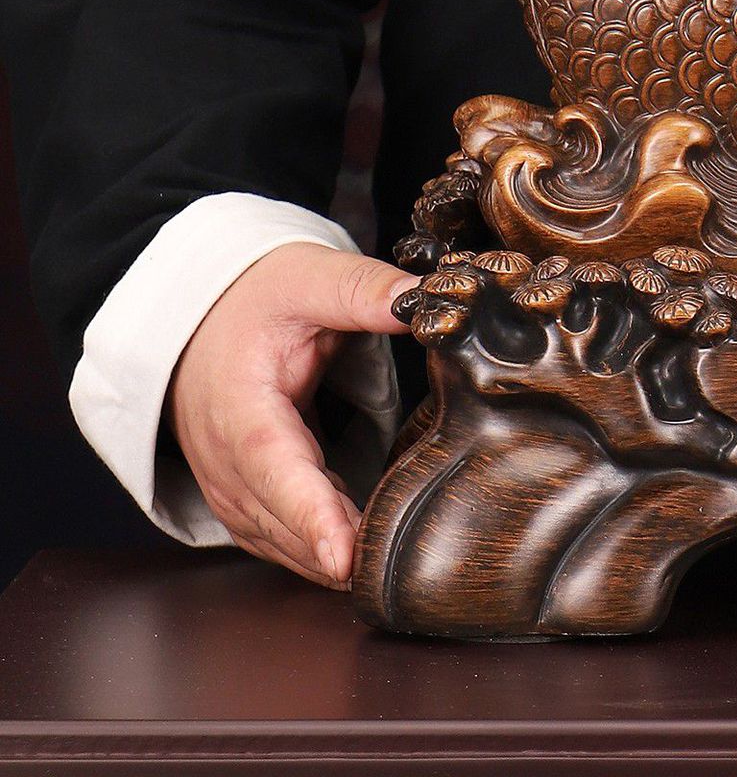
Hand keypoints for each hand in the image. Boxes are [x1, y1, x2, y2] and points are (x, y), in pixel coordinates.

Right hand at [166, 243, 414, 587]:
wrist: (202, 311)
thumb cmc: (254, 297)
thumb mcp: (309, 277)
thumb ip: (363, 290)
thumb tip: (422, 300)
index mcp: (239, 406)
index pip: (275, 470)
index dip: (311, 516)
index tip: (343, 557)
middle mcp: (224, 457)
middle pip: (279, 518)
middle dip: (331, 549)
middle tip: (392, 570)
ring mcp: (228, 482)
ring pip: (277, 538)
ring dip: (323, 557)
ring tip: (383, 568)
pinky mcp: (243, 492)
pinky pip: (275, 535)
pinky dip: (311, 549)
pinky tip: (354, 554)